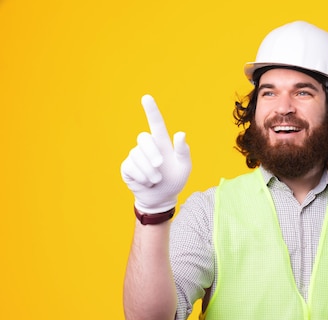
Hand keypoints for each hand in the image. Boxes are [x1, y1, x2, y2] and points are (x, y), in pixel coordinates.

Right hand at [121, 95, 191, 212]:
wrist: (162, 197)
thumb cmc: (175, 179)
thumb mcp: (184, 166)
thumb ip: (183, 151)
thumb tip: (181, 133)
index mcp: (162, 143)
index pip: (156, 123)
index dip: (151, 110)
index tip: (146, 98)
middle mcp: (148, 146)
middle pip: (143, 138)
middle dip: (152, 152)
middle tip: (160, 165)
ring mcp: (136, 156)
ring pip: (138, 156)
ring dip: (150, 171)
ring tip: (157, 180)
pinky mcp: (127, 167)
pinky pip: (132, 168)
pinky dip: (143, 178)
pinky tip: (147, 182)